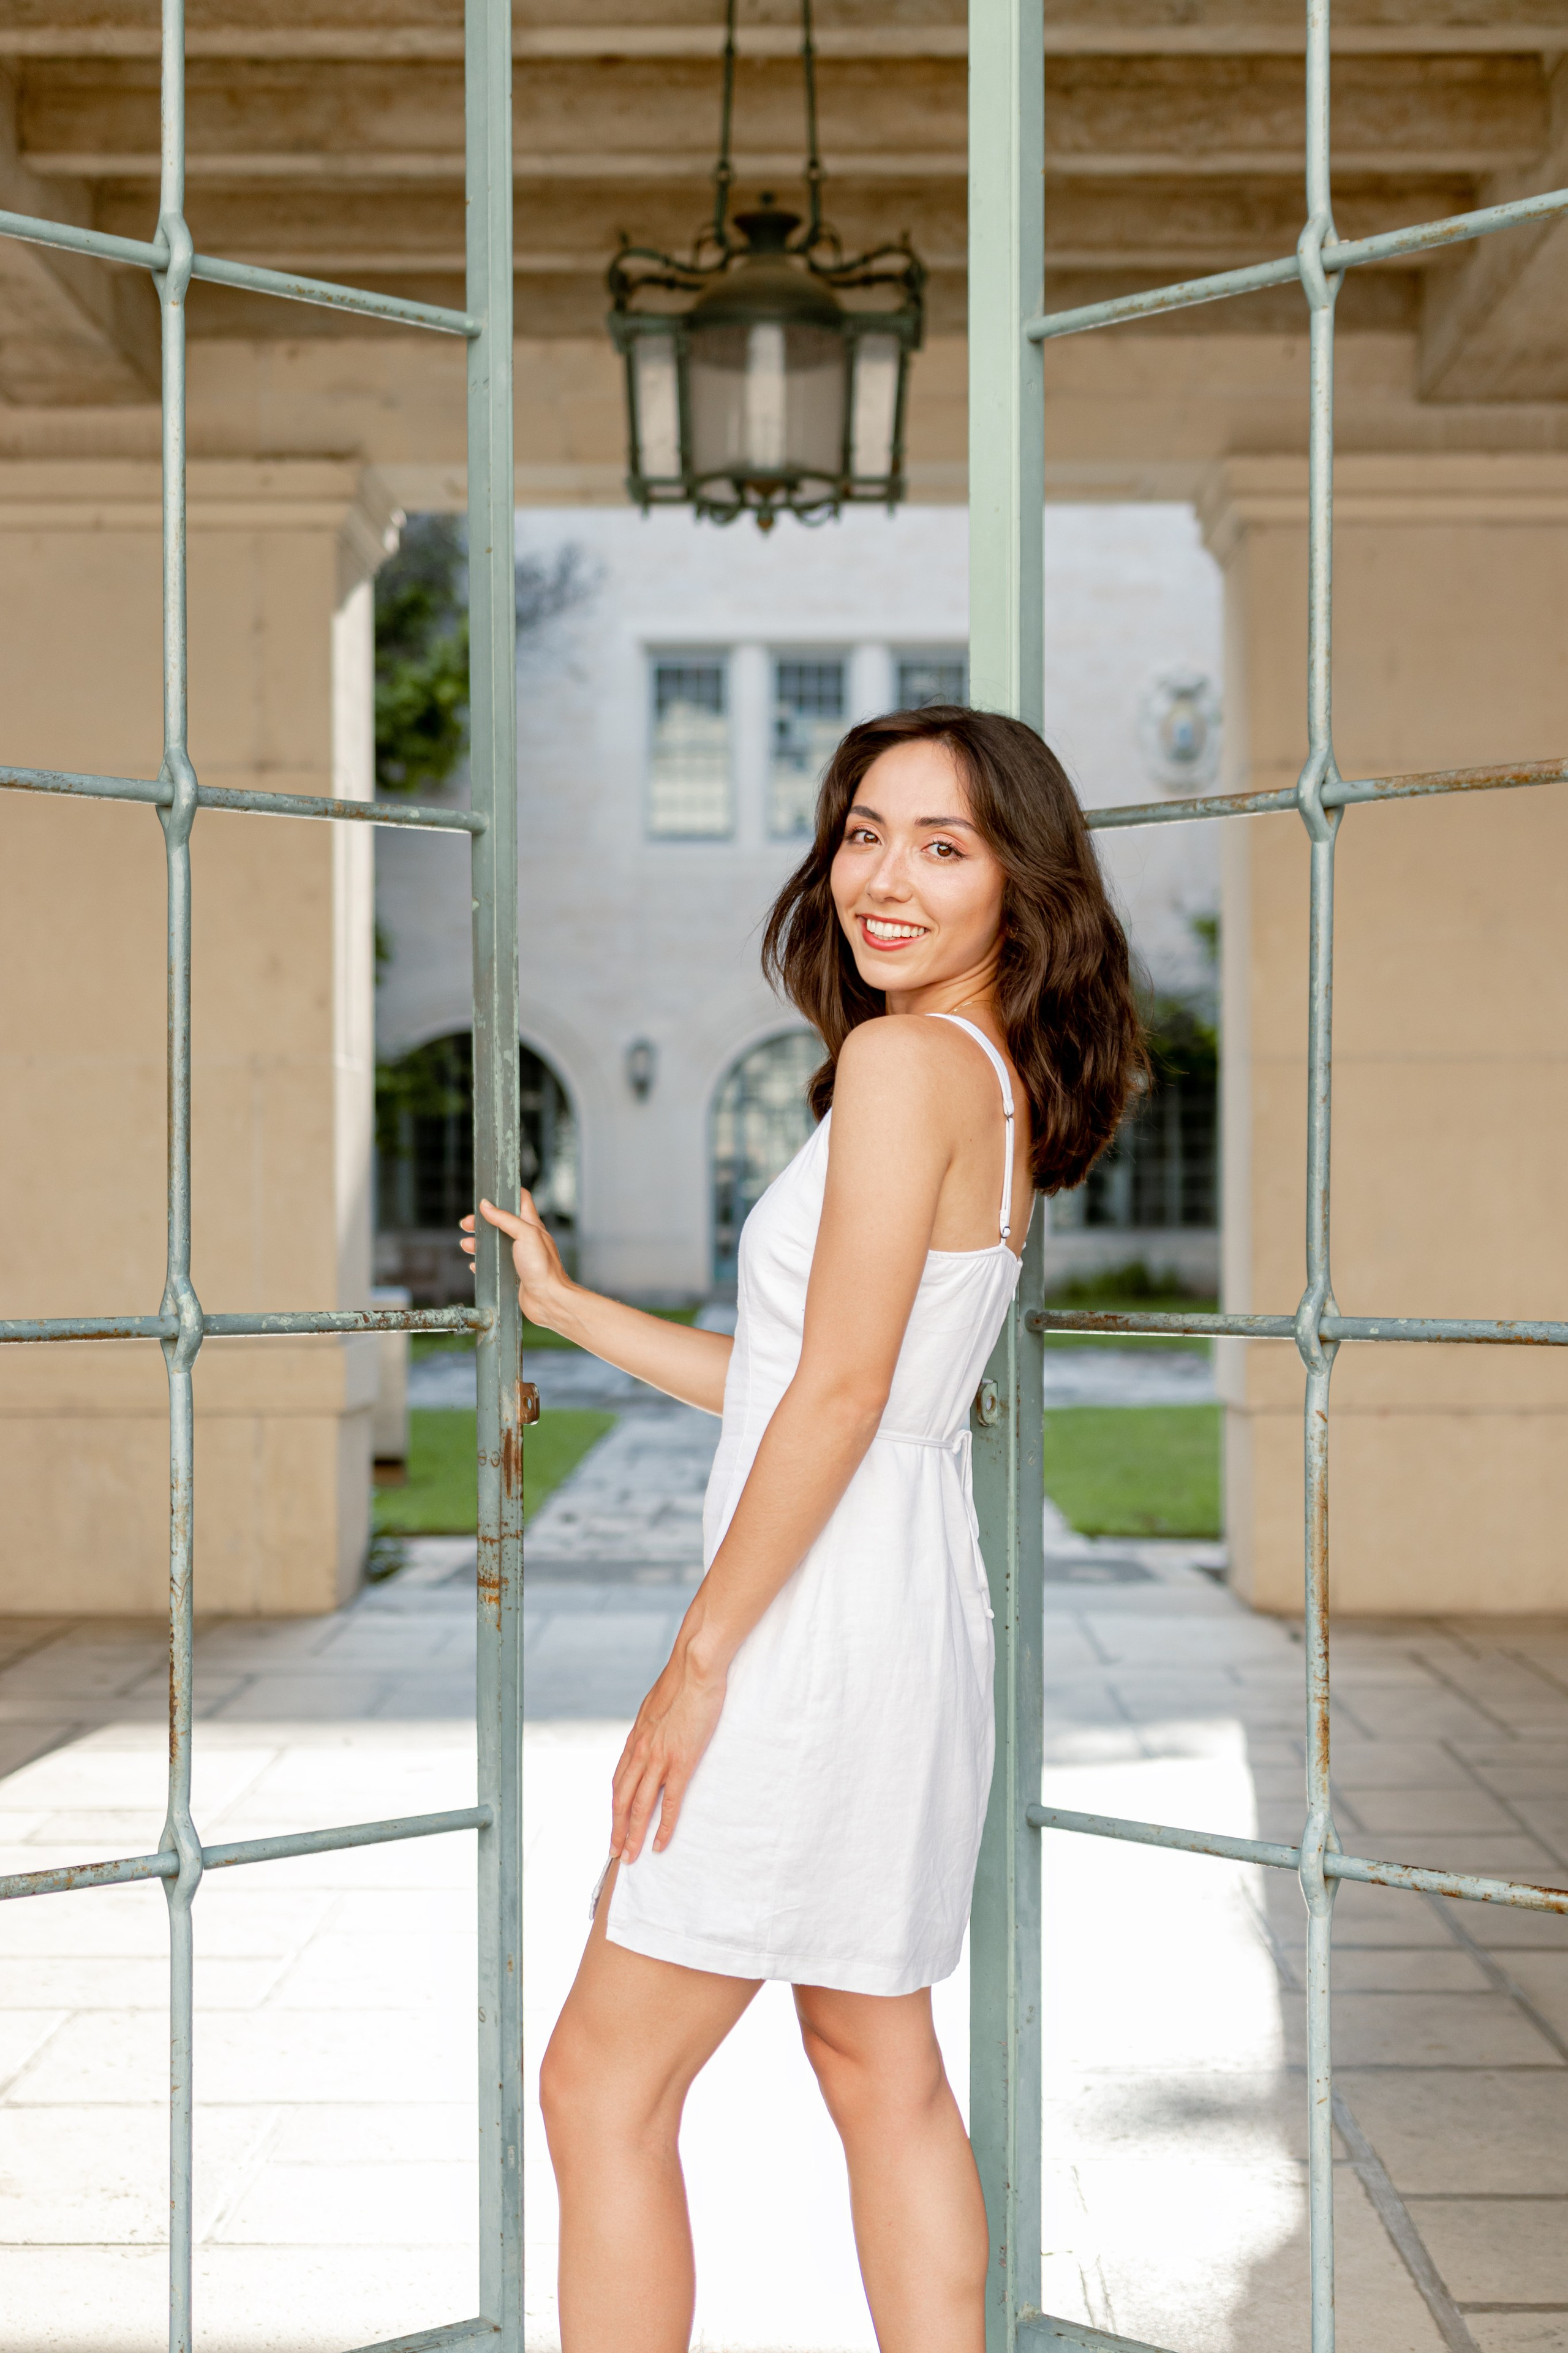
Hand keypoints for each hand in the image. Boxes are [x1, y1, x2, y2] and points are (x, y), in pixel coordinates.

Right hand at [461, 1191, 570, 1327]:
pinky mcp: (514, 1274)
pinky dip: (483, 1262)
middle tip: (467, 1223)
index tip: (489, 1192)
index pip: (521, 1200)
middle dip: (482, 1221)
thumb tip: (486, 1205)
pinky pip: (495, 1265)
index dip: (506, 1193)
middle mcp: (526, 1240)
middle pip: (501, 1222)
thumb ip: (505, 1219)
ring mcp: (520, 1257)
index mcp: (532, 1226)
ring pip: (495, 1244)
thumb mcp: (525, 1235)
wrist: (549, 1300)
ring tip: (466, 1245)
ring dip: (479, 1242)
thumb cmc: (543, 1267)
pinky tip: (475, 1264)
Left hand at [611, 1644, 727, 1861]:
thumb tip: (654, 1730)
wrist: (695, 1669)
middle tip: (614, 1852)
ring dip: (632, 1835)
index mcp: (636, 1739)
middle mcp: (640, 1752)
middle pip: (621, 1799)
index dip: (616, 1806)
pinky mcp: (680, 1761)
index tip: (615, 1824)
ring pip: (639, 1806)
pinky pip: (668, 1803)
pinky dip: (662, 1827)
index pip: (619, 1781)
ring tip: (630, 1857)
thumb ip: (653, 1724)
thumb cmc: (682, 1682)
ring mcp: (658, 1759)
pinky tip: (659, 1844)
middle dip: (617, 1828)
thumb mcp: (657, 1705)